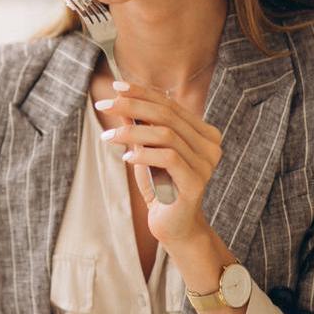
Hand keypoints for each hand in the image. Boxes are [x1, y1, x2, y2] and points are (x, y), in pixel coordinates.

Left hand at [95, 80, 223, 244]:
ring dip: (132, 132)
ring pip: (166, 135)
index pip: (170, 105)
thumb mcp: (146, 152)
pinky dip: (144, 154)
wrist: (173, 226)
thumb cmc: (160, 187)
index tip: (115, 86)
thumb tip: (120, 100)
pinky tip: (126, 157)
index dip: (142, 93)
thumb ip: (139, 128)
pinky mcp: (197, 183)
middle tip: (104, 105)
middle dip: (132, 106)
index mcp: (203, 133)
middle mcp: (210, 145)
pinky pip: (168, 158)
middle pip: (167, 115)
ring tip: (108, 136)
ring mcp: (206, 164)